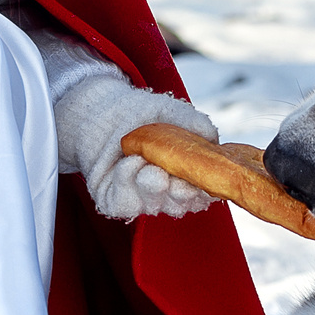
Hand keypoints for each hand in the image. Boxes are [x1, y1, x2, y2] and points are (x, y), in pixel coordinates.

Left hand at [56, 73, 219, 221]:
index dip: (202, 193)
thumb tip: (213, 139)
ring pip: (153, 205)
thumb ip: (195, 124)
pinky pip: (125, 201)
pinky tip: (128, 161)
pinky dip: (128, 180)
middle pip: (179, 205)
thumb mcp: (171, 112)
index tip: (200, 184)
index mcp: (185, 175)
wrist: (101, 109)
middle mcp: (165, 191)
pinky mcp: (114, 200)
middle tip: (172, 179)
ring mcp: (140, 198)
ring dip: (151, 185)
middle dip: (178, 194)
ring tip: (145, 163)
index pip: (201, 193)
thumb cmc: (140, 113)